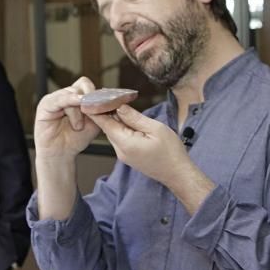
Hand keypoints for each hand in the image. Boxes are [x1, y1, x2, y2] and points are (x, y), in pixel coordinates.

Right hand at [33, 77, 100, 161]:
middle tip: (93, 115)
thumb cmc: (76, 139)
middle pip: (82, 85)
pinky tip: (76, 108)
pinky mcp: (45, 104)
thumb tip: (110, 99)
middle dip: (90, 100)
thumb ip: (100, 110)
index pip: (87, 84)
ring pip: (72, 92)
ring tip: (78, 127)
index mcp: (76, 97)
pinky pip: (59, 99)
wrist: (61, 154)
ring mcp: (55, 98)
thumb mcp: (94, 123)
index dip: (97, 93)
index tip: (106, 105)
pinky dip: (69, 102)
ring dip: (79, 110)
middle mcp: (65, 95)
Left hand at [90, 105, 216, 213]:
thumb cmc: (171, 152)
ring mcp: (124, 155)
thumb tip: (120, 107)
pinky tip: (128, 119)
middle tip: (108, 95)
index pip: (104, 123)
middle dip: (106, 112)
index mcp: (125, 143)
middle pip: (108, 127)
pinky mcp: (129, 156)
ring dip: (115, 119)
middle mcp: (120, 151)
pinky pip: (121, 139)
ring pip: (114, 132)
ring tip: (119, 103)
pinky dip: (122, 128)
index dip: (97, 109)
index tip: (92, 98)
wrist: (178, 174)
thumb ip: (135, 118)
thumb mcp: (155, 129)